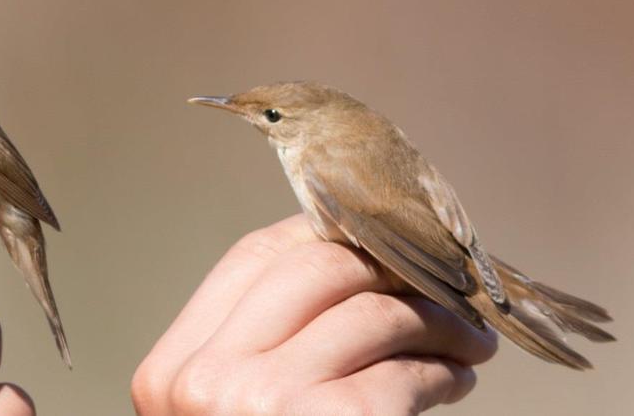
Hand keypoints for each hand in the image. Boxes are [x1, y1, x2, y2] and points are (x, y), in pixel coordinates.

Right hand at [132, 215, 497, 414]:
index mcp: (171, 373)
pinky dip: (443, 369)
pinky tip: (455, 379)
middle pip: (315, 269)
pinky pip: (404, 371)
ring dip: (433, 319)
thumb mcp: (228, 411)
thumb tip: (349, 265)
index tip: (377, 240)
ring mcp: (261, 406)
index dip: (323, 234)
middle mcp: (204, 382)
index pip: (250, 259)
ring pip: (371, 312)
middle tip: (440, 286)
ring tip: (462, 340)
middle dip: (390, 267)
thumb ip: (260, 349)